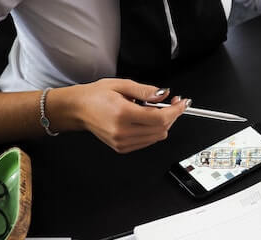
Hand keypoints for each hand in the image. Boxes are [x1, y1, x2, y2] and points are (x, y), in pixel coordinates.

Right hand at [53, 78, 189, 152]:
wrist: (78, 109)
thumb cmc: (96, 96)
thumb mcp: (121, 85)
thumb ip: (145, 91)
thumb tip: (164, 94)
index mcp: (123, 114)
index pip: (160, 118)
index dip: (175, 110)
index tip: (182, 103)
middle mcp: (123, 132)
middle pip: (162, 129)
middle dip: (172, 115)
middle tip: (172, 102)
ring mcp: (122, 142)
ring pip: (157, 136)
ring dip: (163, 123)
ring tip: (155, 110)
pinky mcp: (122, 148)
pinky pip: (148, 141)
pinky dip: (153, 130)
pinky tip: (146, 119)